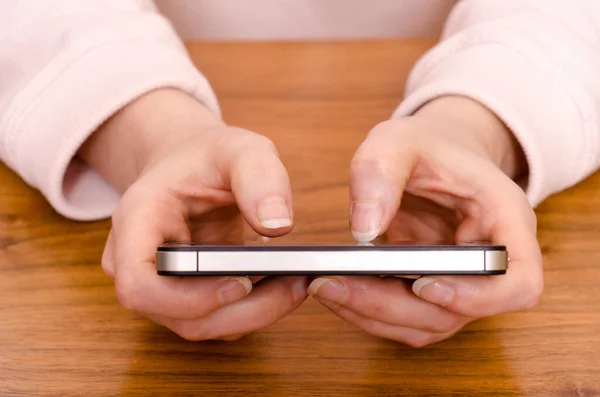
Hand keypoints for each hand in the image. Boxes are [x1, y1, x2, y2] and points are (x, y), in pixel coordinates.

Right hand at [78, 88, 308, 340]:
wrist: (191, 163)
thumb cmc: (207, 156)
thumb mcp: (239, 149)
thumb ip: (259, 176)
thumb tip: (277, 225)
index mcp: (138, 219)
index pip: (139, 284)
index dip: (188, 298)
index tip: (241, 282)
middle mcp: (139, 260)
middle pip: (178, 315)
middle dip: (241, 310)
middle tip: (294, 285)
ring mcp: (160, 284)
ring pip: (200, 325)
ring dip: (253, 314)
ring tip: (296, 283)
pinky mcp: (186, 295)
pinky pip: (216, 319)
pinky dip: (252, 310)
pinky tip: (282, 285)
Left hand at [307, 96, 542, 346]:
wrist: (431, 152)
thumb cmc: (427, 145)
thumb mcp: (399, 140)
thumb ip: (379, 173)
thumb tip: (364, 230)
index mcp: (504, 218)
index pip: (519, 281)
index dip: (477, 296)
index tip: (422, 284)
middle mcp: (487, 258)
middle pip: (459, 312)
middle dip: (394, 307)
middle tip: (334, 286)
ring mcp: (459, 279)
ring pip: (428, 322)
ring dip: (375, 315)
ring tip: (325, 288)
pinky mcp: (428, 288)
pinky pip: (406, 317)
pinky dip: (370, 312)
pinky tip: (336, 291)